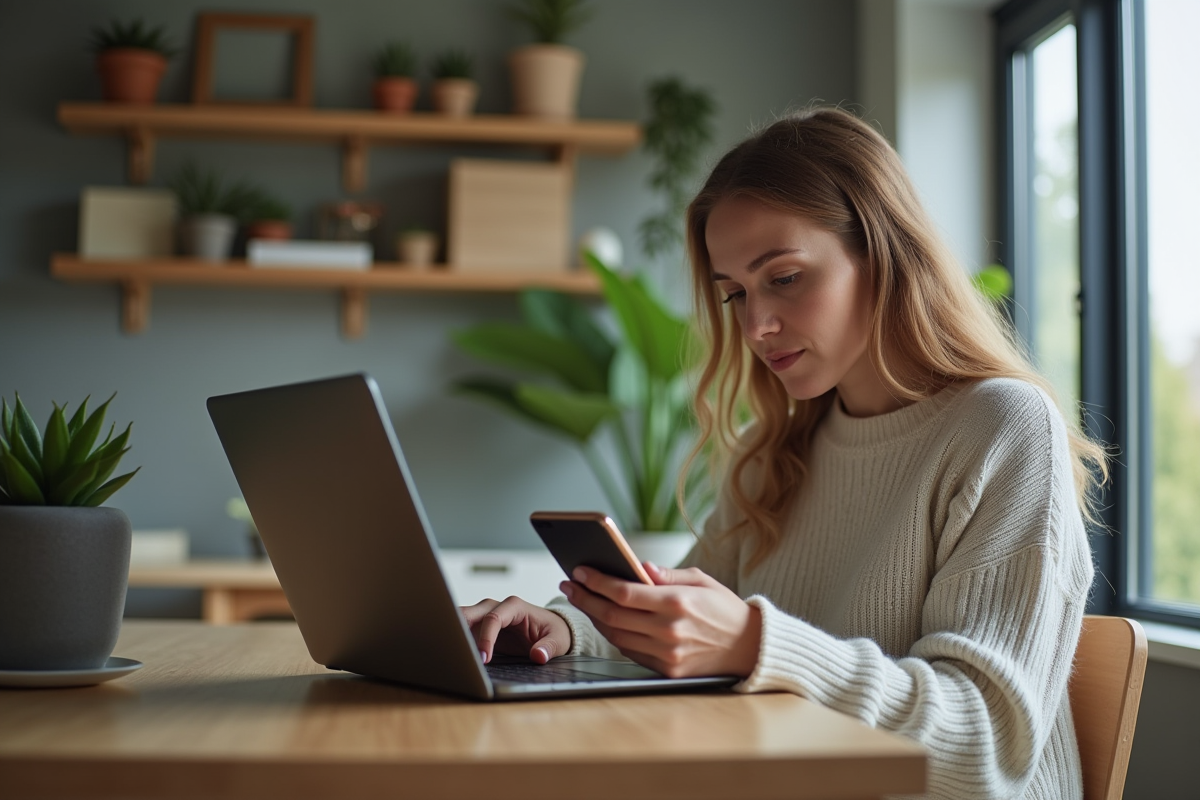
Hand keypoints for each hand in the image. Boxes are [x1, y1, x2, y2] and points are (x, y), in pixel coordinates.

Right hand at [460, 596, 571, 664]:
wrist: (550, 629)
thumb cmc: (554, 631)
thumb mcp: (558, 640)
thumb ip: (548, 647)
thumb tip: (538, 656)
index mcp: (514, 606)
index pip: (493, 619)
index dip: (485, 638)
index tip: (484, 659)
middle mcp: (496, 607)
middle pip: (470, 614)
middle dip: (458, 630)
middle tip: (453, 652)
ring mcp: (485, 615)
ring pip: (461, 620)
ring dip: (453, 634)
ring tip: (446, 652)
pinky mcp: (479, 627)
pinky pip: (462, 631)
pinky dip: (456, 640)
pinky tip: (451, 653)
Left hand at [560, 563, 760, 677]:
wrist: (750, 647)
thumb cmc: (724, 608)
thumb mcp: (701, 580)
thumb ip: (666, 574)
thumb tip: (637, 567)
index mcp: (677, 603)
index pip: (624, 592)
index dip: (596, 582)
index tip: (578, 572)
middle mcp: (669, 630)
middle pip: (612, 615)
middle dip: (585, 599)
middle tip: (569, 585)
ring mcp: (667, 654)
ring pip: (616, 636)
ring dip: (595, 617)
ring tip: (583, 600)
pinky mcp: (667, 670)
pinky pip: (630, 651)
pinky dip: (614, 635)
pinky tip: (606, 619)